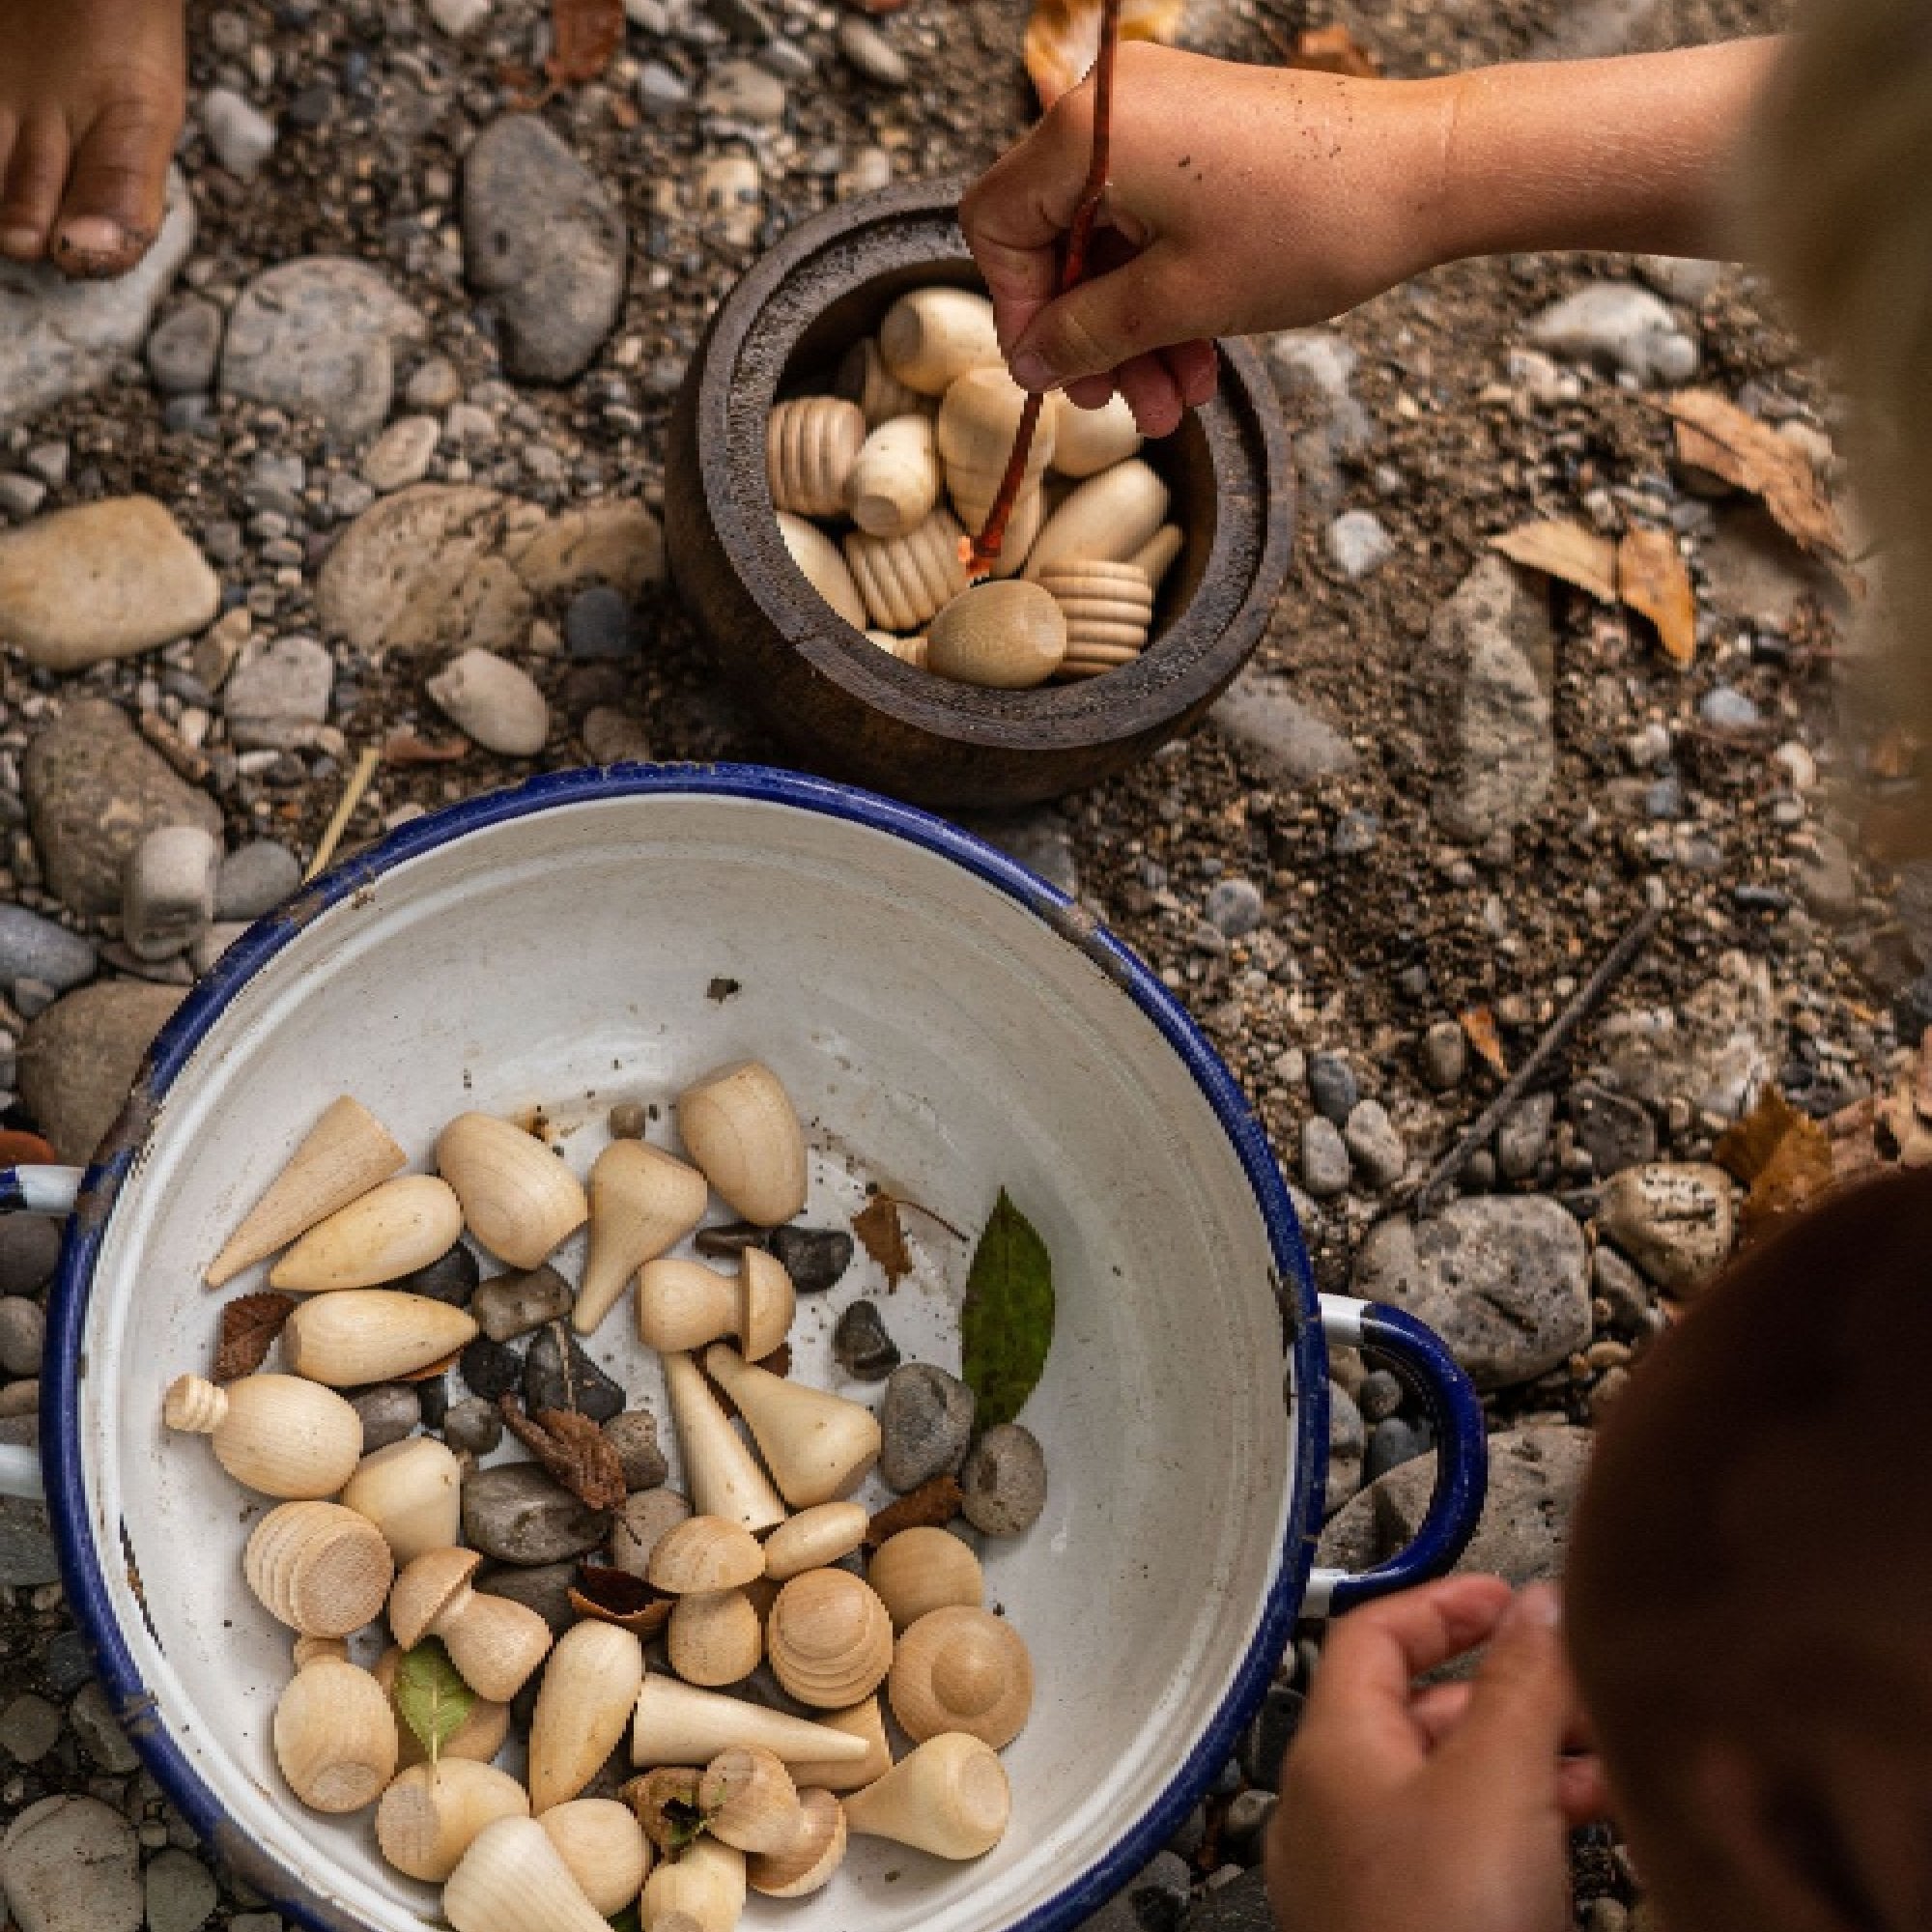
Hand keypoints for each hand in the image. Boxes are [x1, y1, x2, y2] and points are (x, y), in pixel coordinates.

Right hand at [958, 44, 1454, 434]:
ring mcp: (1160, 117)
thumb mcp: (1177, 303)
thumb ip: (1085, 335)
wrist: (1425, 173)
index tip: (1056, 371)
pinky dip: (1167, 290)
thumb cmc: (1307, 224)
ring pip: (1110, 242)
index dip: (1018, 311)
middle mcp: (1111, 108)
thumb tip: (1031, 361)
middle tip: (1118, 401)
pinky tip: (1200, 356)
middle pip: (1053, 238)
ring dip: (1134, 329)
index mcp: (1084, 132)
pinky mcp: (1202, 134)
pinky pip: (1154, 221)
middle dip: (1088, 333)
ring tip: (1176, 397)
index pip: (996, 226)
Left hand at [1264, 1577, 1610, 1931]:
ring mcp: (1367, 1881)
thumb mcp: (1494, 1779)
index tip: (1506, 1594)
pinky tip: (1588, 1840)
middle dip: (1508, 1690)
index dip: (1442, 1602)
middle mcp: (1334, 1810)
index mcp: (1332, 1751)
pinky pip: (1466, 1857)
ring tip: (1605, 1765)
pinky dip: (1524, 1828)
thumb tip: (1534, 1605)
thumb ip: (1517, 1681)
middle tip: (1580, 1685)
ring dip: (1529, 1760)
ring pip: (1452, 1789)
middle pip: (1419, 1713)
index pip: (1370, 1633)